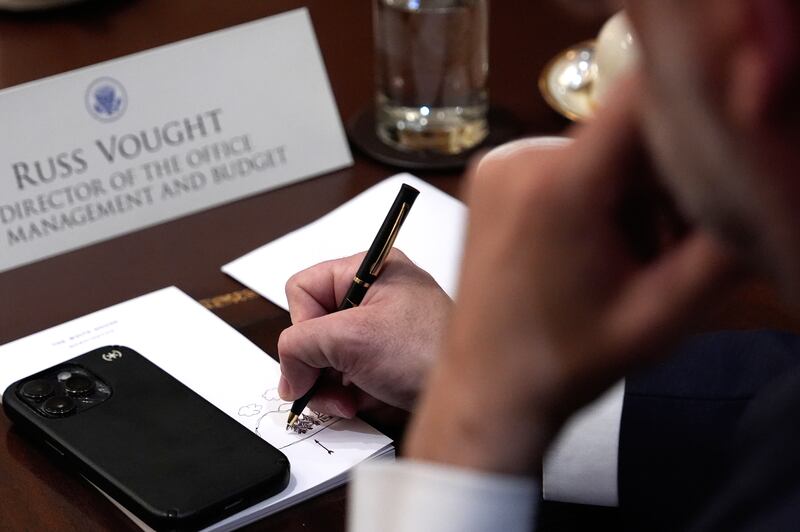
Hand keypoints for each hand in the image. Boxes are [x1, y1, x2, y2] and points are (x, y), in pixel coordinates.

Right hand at [278, 250, 451, 417]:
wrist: (476, 393)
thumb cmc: (428, 350)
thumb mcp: (352, 339)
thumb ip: (300, 346)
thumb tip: (287, 373)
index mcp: (369, 270)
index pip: (303, 289)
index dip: (301, 324)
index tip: (312, 354)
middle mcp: (374, 296)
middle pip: (312, 327)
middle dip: (316, 364)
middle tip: (324, 385)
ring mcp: (381, 331)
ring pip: (327, 357)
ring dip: (330, 386)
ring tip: (349, 400)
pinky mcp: (387, 361)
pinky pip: (348, 376)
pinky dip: (347, 395)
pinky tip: (362, 404)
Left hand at [404, 77, 736, 475]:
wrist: (487, 387)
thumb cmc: (565, 362)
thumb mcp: (662, 315)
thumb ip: (723, 250)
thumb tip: (763, 188)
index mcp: (559, 186)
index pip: (639, 96)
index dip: (688, 112)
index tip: (711, 158)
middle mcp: (519, 159)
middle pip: (624, 134)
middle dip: (661, 184)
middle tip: (664, 249)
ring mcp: (499, 164)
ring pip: (599, 151)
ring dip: (629, 194)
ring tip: (621, 259)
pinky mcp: (491, 175)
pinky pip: (564, 162)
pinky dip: (592, 193)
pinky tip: (589, 247)